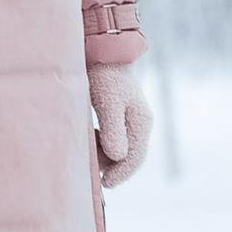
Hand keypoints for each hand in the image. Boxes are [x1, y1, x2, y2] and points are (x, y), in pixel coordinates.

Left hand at [89, 66, 152, 185]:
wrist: (102, 47)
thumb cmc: (104, 74)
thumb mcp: (108, 103)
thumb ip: (113, 131)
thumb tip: (118, 157)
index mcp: (142, 121)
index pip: (135, 158)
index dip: (120, 174)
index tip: (104, 184)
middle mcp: (140, 122)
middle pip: (128, 155)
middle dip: (111, 164)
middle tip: (91, 167)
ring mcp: (130, 117)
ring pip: (120, 147)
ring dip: (105, 153)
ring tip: (89, 147)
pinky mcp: (119, 112)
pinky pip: (114, 137)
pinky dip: (103, 142)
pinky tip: (91, 136)